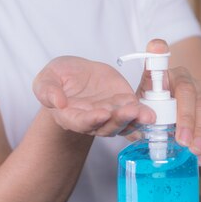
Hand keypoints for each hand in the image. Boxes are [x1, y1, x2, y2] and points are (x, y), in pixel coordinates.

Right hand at [33, 56, 154, 136]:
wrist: (76, 75)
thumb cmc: (59, 79)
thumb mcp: (47, 79)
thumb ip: (47, 90)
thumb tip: (56, 102)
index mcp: (71, 116)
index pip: (81, 122)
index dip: (91, 120)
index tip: (102, 114)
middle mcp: (94, 120)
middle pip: (107, 126)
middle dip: (120, 120)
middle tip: (130, 111)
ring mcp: (111, 114)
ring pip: (125, 122)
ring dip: (136, 119)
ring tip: (145, 114)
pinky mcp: (125, 104)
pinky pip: (137, 112)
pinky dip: (145, 113)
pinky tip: (154, 114)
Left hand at [137, 40, 200, 165]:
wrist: (181, 122)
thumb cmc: (153, 112)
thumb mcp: (141, 109)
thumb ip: (135, 112)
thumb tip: (126, 119)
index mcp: (163, 75)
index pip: (160, 62)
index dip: (158, 53)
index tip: (156, 48)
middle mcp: (184, 77)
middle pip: (188, 91)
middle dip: (186, 117)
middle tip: (182, 140)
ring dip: (200, 132)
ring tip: (194, 152)